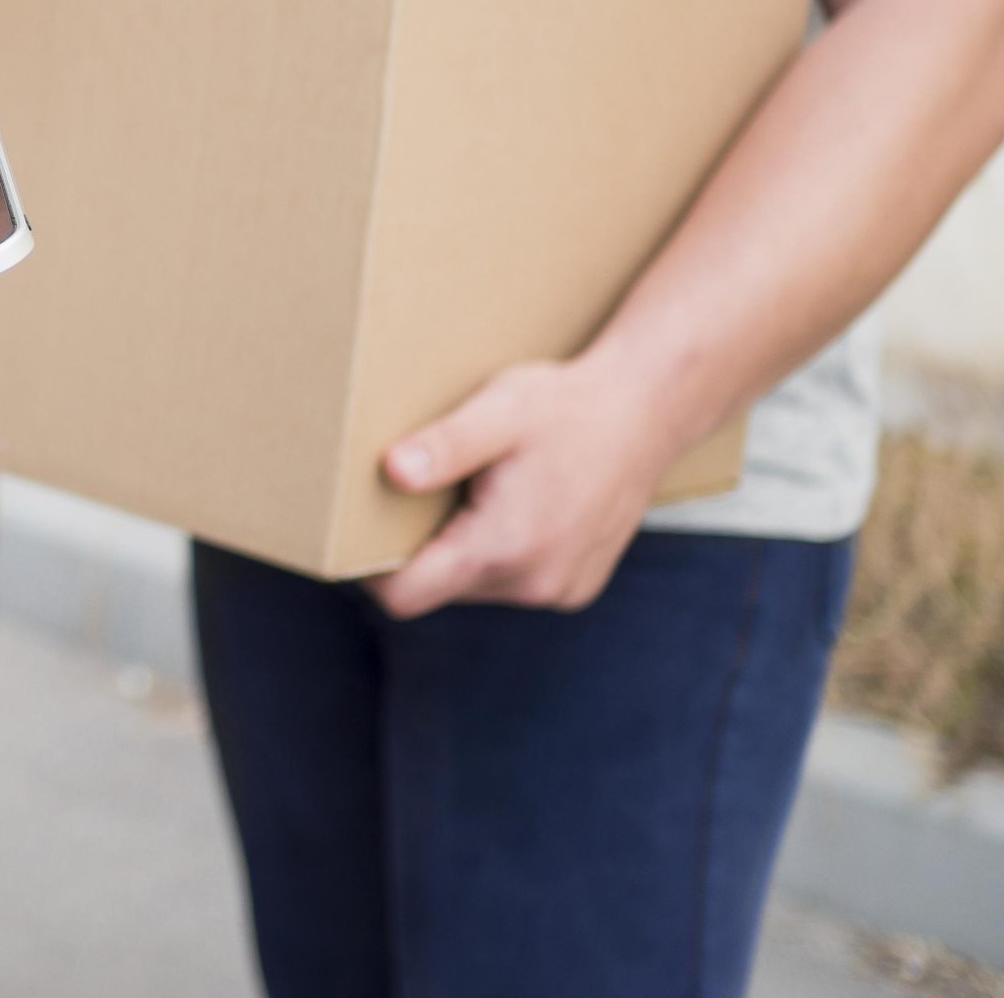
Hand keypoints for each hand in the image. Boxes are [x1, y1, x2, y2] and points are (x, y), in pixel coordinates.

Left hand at [365, 356, 691, 619]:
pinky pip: (515, 581)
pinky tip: (511, 502)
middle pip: (439, 589)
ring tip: (471, 491)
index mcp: (502, 548)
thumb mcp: (498, 411)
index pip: (406, 596)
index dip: (370, 571)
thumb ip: (444, 445)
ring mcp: (560, 589)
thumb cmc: (567, 406)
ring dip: (462, 549)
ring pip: (476, 585)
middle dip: (419, 549)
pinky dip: (500, 552)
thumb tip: (393, 472)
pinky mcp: (577, 584)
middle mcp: (533, 583)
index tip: (355, 531)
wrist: (648, 410)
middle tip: (417, 491)